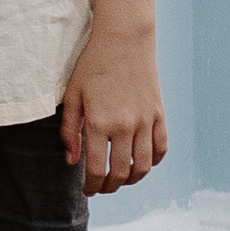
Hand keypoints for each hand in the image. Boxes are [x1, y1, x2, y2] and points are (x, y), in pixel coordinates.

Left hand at [60, 20, 165, 188]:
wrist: (123, 39)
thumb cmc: (92, 65)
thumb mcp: (72, 95)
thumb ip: (69, 130)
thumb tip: (71, 161)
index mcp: (98, 122)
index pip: (95, 168)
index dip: (91, 186)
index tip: (87, 190)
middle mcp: (124, 125)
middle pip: (121, 173)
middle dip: (110, 187)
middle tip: (102, 187)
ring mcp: (145, 121)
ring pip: (143, 166)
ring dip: (132, 179)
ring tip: (121, 179)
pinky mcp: (159, 114)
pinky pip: (161, 148)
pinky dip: (153, 162)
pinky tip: (141, 163)